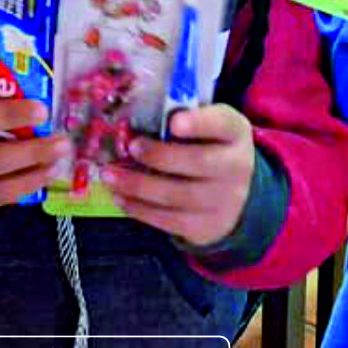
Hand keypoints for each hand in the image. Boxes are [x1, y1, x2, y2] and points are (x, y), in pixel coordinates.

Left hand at [103, 104, 255, 247]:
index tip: (174, 122)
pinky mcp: (205, 227)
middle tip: (132, 147)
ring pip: (177, 195)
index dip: (199, 123)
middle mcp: (236, 166)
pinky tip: (121, 197)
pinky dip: (139, 209)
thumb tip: (137, 122)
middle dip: (160, 155)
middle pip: (198, 162)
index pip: (222, 123)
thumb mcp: (208, 128)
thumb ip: (183, 120)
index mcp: (236, 132)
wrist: (236, 195)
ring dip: (138, 185)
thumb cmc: (211, 150)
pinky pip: (168, 221)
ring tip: (110, 176)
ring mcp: (224, 201)